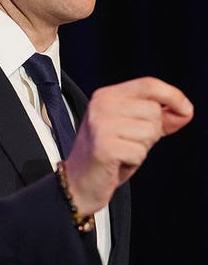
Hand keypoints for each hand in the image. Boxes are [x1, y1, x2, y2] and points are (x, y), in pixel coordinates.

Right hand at [64, 77, 193, 214]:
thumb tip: (184, 111)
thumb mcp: (133, 129)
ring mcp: (100, 125)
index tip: (185, 110)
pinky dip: (133, 162)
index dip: (173, 96)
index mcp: (106, 96)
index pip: (149, 84)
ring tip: (122, 152)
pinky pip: (140, 152)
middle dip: (152, 131)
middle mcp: (101, 105)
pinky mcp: (103, 146)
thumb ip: (159, 117)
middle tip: (128, 142)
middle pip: (153, 111)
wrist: (79, 180)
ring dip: (142, 148)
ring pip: (150, 132)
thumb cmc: (107, 154)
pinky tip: (117, 161)